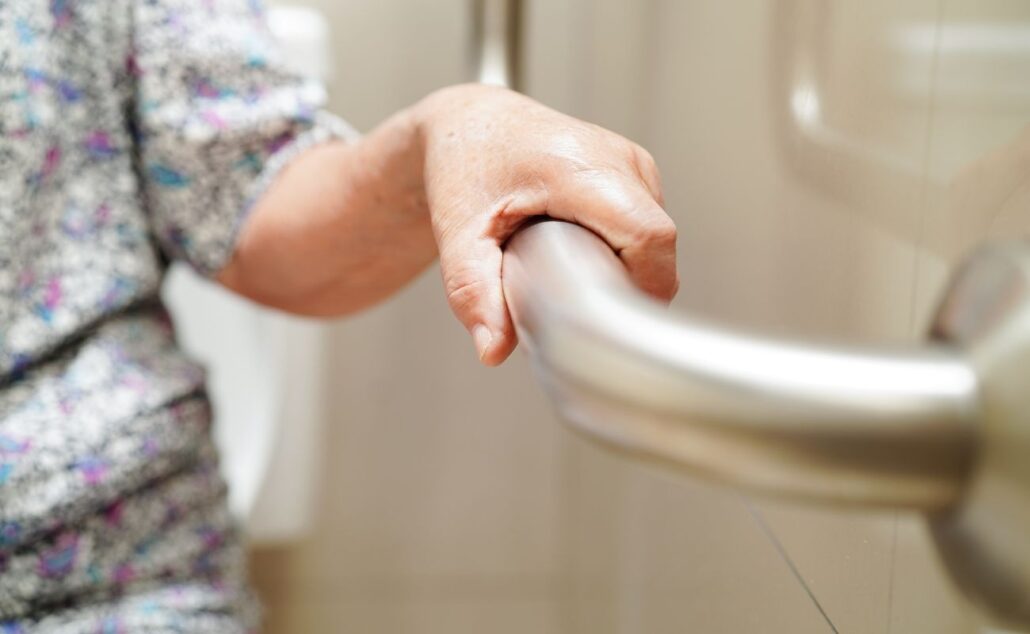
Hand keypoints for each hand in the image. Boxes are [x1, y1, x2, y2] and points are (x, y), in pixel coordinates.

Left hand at [416, 84, 678, 365]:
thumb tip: (494, 349)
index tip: (605, 316)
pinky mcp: (638, 173)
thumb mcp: (458, 234)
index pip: (648, 236)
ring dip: (625, 271)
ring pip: (658, 243)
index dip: (639, 287)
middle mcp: (618, 158)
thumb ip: (474, 293)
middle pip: (658, 247)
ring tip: (570, 270)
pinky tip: (582, 252)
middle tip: (573, 302)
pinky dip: (625, 254)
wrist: (470, 124)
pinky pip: (650, 230)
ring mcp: (635, 163)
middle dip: (625, 288)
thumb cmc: (464, 162)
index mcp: (579, 165)